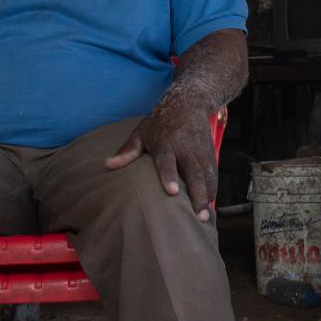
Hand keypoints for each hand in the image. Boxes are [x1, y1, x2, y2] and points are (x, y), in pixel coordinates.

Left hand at [103, 99, 216, 221]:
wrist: (189, 102)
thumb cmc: (160, 122)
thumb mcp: (141, 132)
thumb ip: (128, 151)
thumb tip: (107, 165)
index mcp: (166, 143)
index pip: (168, 161)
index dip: (170, 176)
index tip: (173, 191)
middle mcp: (185, 148)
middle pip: (193, 173)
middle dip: (197, 194)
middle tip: (198, 215)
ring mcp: (200, 152)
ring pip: (207, 176)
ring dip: (207, 196)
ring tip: (204, 218)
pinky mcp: (210, 154)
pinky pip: (213, 175)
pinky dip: (212, 191)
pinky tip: (209, 208)